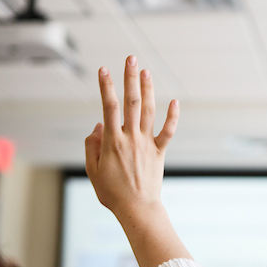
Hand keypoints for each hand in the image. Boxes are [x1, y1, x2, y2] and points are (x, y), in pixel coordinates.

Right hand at [85, 55, 178, 217]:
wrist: (137, 208)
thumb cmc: (112, 192)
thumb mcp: (93, 170)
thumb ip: (92, 146)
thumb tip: (97, 126)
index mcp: (112, 141)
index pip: (108, 106)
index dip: (106, 86)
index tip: (103, 69)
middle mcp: (131, 138)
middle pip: (131, 102)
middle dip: (130, 78)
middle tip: (131, 58)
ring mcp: (147, 144)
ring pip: (149, 111)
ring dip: (148, 89)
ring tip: (146, 71)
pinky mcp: (159, 152)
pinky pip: (168, 132)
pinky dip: (173, 116)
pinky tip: (174, 101)